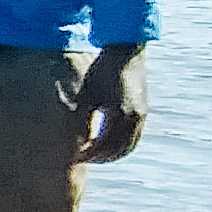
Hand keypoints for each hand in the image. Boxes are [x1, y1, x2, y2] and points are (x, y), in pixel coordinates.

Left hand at [77, 45, 147, 163]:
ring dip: (113, 154)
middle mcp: (134, 117)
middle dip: (101, 158)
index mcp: (118, 113)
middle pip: (119, 151)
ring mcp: (141, 114)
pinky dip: (122, 144)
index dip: (89, 155)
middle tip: (83, 159)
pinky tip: (106, 142)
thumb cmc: (102, 69)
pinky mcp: (143, 110)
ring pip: (130, 146)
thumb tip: (68, 137)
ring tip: (94, 155)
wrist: (127, 51)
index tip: (74, 157)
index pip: (103, 146)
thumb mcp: (88, 93)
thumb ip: (81, 115)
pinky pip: (134, 136)